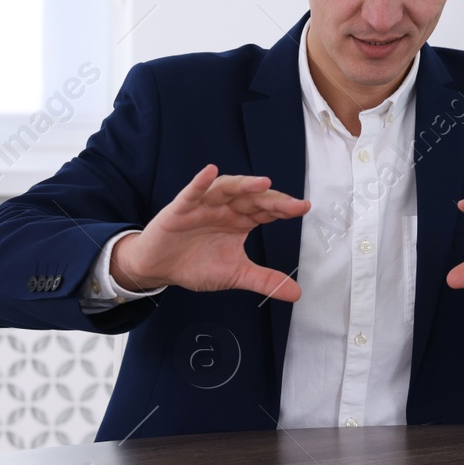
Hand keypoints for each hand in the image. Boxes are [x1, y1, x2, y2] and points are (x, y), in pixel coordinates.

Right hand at [111, 163, 311, 302]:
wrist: (159, 268)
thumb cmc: (196, 264)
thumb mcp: (235, 275)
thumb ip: (264, 280)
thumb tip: (296, 293)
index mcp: (240, 221)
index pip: (266, 210)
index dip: (284, 208)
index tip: (303, 207)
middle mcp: (225, 209)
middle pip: (251, 198)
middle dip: (271, 199)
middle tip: (291, 204)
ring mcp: (203, 206)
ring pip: (225, 189)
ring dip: (243, 185)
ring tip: (262, 183)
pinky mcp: (180, 209)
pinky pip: (191, 193)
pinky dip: (200, 182)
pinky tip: (209, 171)